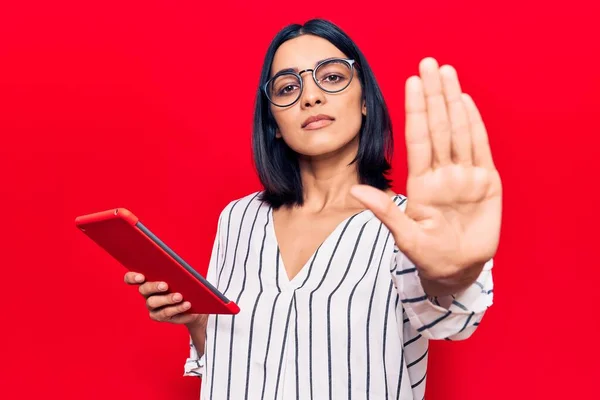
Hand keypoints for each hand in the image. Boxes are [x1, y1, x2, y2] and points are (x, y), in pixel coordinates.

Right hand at [124, 272, 206, 327]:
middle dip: (154, 286)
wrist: (194, 302)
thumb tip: (177, 269)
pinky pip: (167, 314)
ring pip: (154, 303)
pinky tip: (187, 305)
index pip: (130, 278)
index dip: (132, 277)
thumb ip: (174, 272)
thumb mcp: (179, 276)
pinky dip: (178, 309)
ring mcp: (152, 307)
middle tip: (165, 285)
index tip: (141, 277)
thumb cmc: (184, 284)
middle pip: (144, 289)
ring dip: (167, 299)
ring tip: (179, 297)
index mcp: (147, 280)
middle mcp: (147, 294)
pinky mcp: (161, 317)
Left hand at [351, 57, 501, 293]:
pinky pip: (480, 149)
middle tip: (430, 63)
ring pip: (459, 131)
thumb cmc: (429, 256)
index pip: (418, 138)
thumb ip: (385, 212)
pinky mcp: (487, 183)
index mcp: (421, 183)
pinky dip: (475, 126)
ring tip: (447, 73)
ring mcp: (465, 176)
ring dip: (454, 102)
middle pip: (439, 127)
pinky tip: (466, 103)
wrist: (458, 271)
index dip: (416, 111)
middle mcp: (442, 173)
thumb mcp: (405, 237)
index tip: (411, 82)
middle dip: (434, 95)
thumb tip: (354, 191)